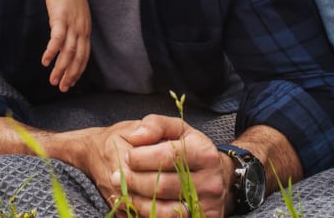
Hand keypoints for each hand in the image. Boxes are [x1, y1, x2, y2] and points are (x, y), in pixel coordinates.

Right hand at [42, 0, 90, 91]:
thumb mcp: (73, 14)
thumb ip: (71, 28)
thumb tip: (64, 42)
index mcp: (85, 29)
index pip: (84, 55)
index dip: (78, 71)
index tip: (71, 82)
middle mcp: (81, 29)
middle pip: (78, 57)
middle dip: (70, 75)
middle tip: (62, 88)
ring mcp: (72, 23)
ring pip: (68, 52)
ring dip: (60, 68)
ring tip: (53, 80)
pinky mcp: (60, 17)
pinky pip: (57, 39)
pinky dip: (52, 52)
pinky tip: (45, 61)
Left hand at [110, 114, 228, 216]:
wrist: (218, 176)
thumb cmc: (190, 149)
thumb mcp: (177, 129)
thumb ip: (155, 125)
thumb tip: (135, 136)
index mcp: (204, 152)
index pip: (167, 156)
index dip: (142, 157)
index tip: (127, 155)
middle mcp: (211, 181)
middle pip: (163, 185)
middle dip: (134, 181)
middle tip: (115, 177)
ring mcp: (208, 206)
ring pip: (165, 210)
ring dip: (137, 201)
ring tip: (122, 191)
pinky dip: (149, 215)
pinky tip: (138, 205)